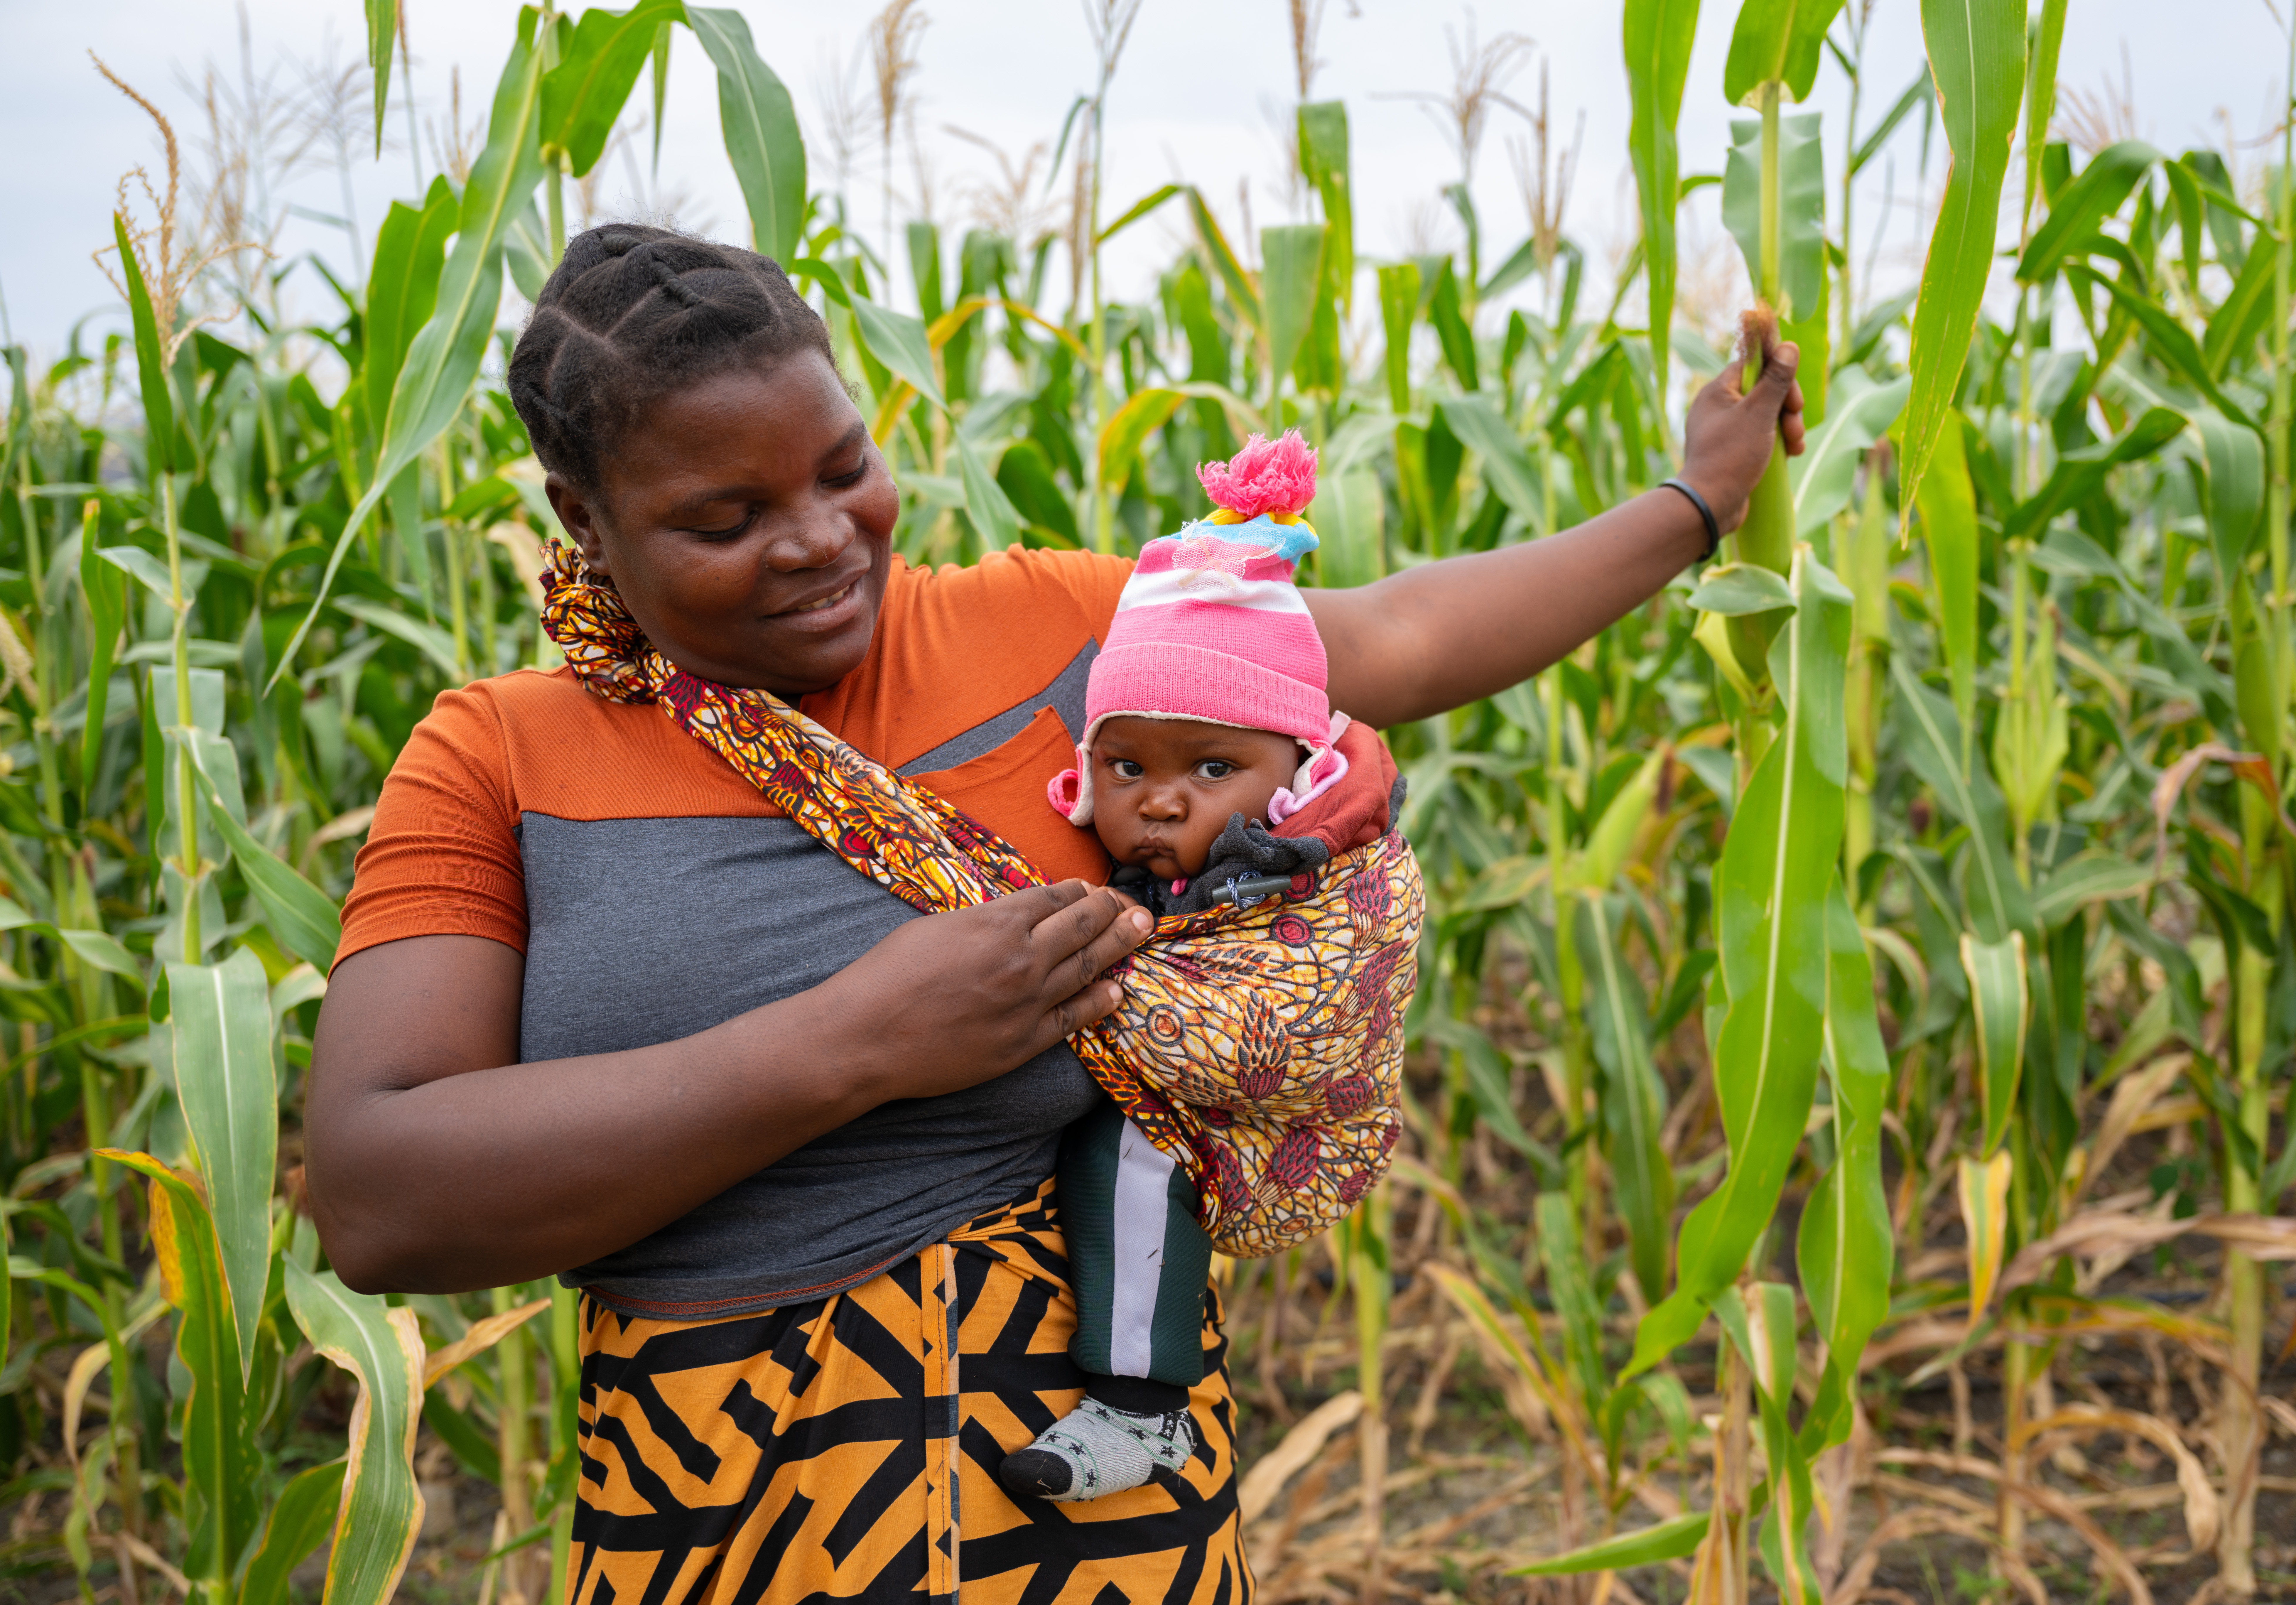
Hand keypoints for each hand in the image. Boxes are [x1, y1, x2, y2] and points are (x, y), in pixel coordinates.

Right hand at [823, 880, 1151, 1101]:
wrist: (867, 1035)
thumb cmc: (889, 976)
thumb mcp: (937, 927)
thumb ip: (983, 922)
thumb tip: (1011, 920)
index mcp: (996, 922)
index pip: (1053, 898)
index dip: (1078, 892)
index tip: (1092, 890)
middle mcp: (1021, 958)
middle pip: (1082, 927)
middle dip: (1114, 911)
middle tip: (1137, 906)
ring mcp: (1027, 1002)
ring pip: (1087, 967)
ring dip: (1120, 946)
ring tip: (1141, 931)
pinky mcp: (1023, 1041)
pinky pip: (1074, 1016)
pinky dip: (1100, 1001)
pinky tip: (1116, 990)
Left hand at [1679, 338, 1804, 533]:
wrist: (1710, 504)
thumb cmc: (1731, 456)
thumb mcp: (1759, 413)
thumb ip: (1775, 380)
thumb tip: (1788, 346)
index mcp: (1717, 392)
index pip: (1753, 366)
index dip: (1778, 376)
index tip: (1793, 395)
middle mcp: (1718, 409)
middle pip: (1764, 392)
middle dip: (1787, 407)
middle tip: (1795, 426)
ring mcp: (1725, 431)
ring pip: (1766, 416)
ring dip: (1788, 427)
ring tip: (1797, 446)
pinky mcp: (1733, 452)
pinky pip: (1761, 438)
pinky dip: (1778, 443)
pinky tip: (1792, 454)